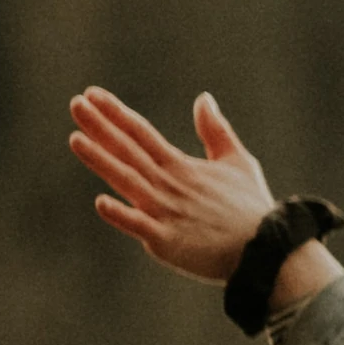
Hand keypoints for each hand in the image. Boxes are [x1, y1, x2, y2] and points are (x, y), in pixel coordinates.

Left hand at [69, 88, 334, 306]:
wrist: (267, 249)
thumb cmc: (251, 208)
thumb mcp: (238, 162)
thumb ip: (216, 131)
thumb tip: (203, 98)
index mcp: (182, 166)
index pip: (142, 133)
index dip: (117, 113)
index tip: (92, 95)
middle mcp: (169, 185)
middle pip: (129, 151)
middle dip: (101, 127)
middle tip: (76, 104)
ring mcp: (166, 212)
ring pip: (127, 181)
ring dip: (101, 160)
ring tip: (76, 139)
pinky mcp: (167, 240)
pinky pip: (140, 226)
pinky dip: (122, 215)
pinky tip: (101, 202)